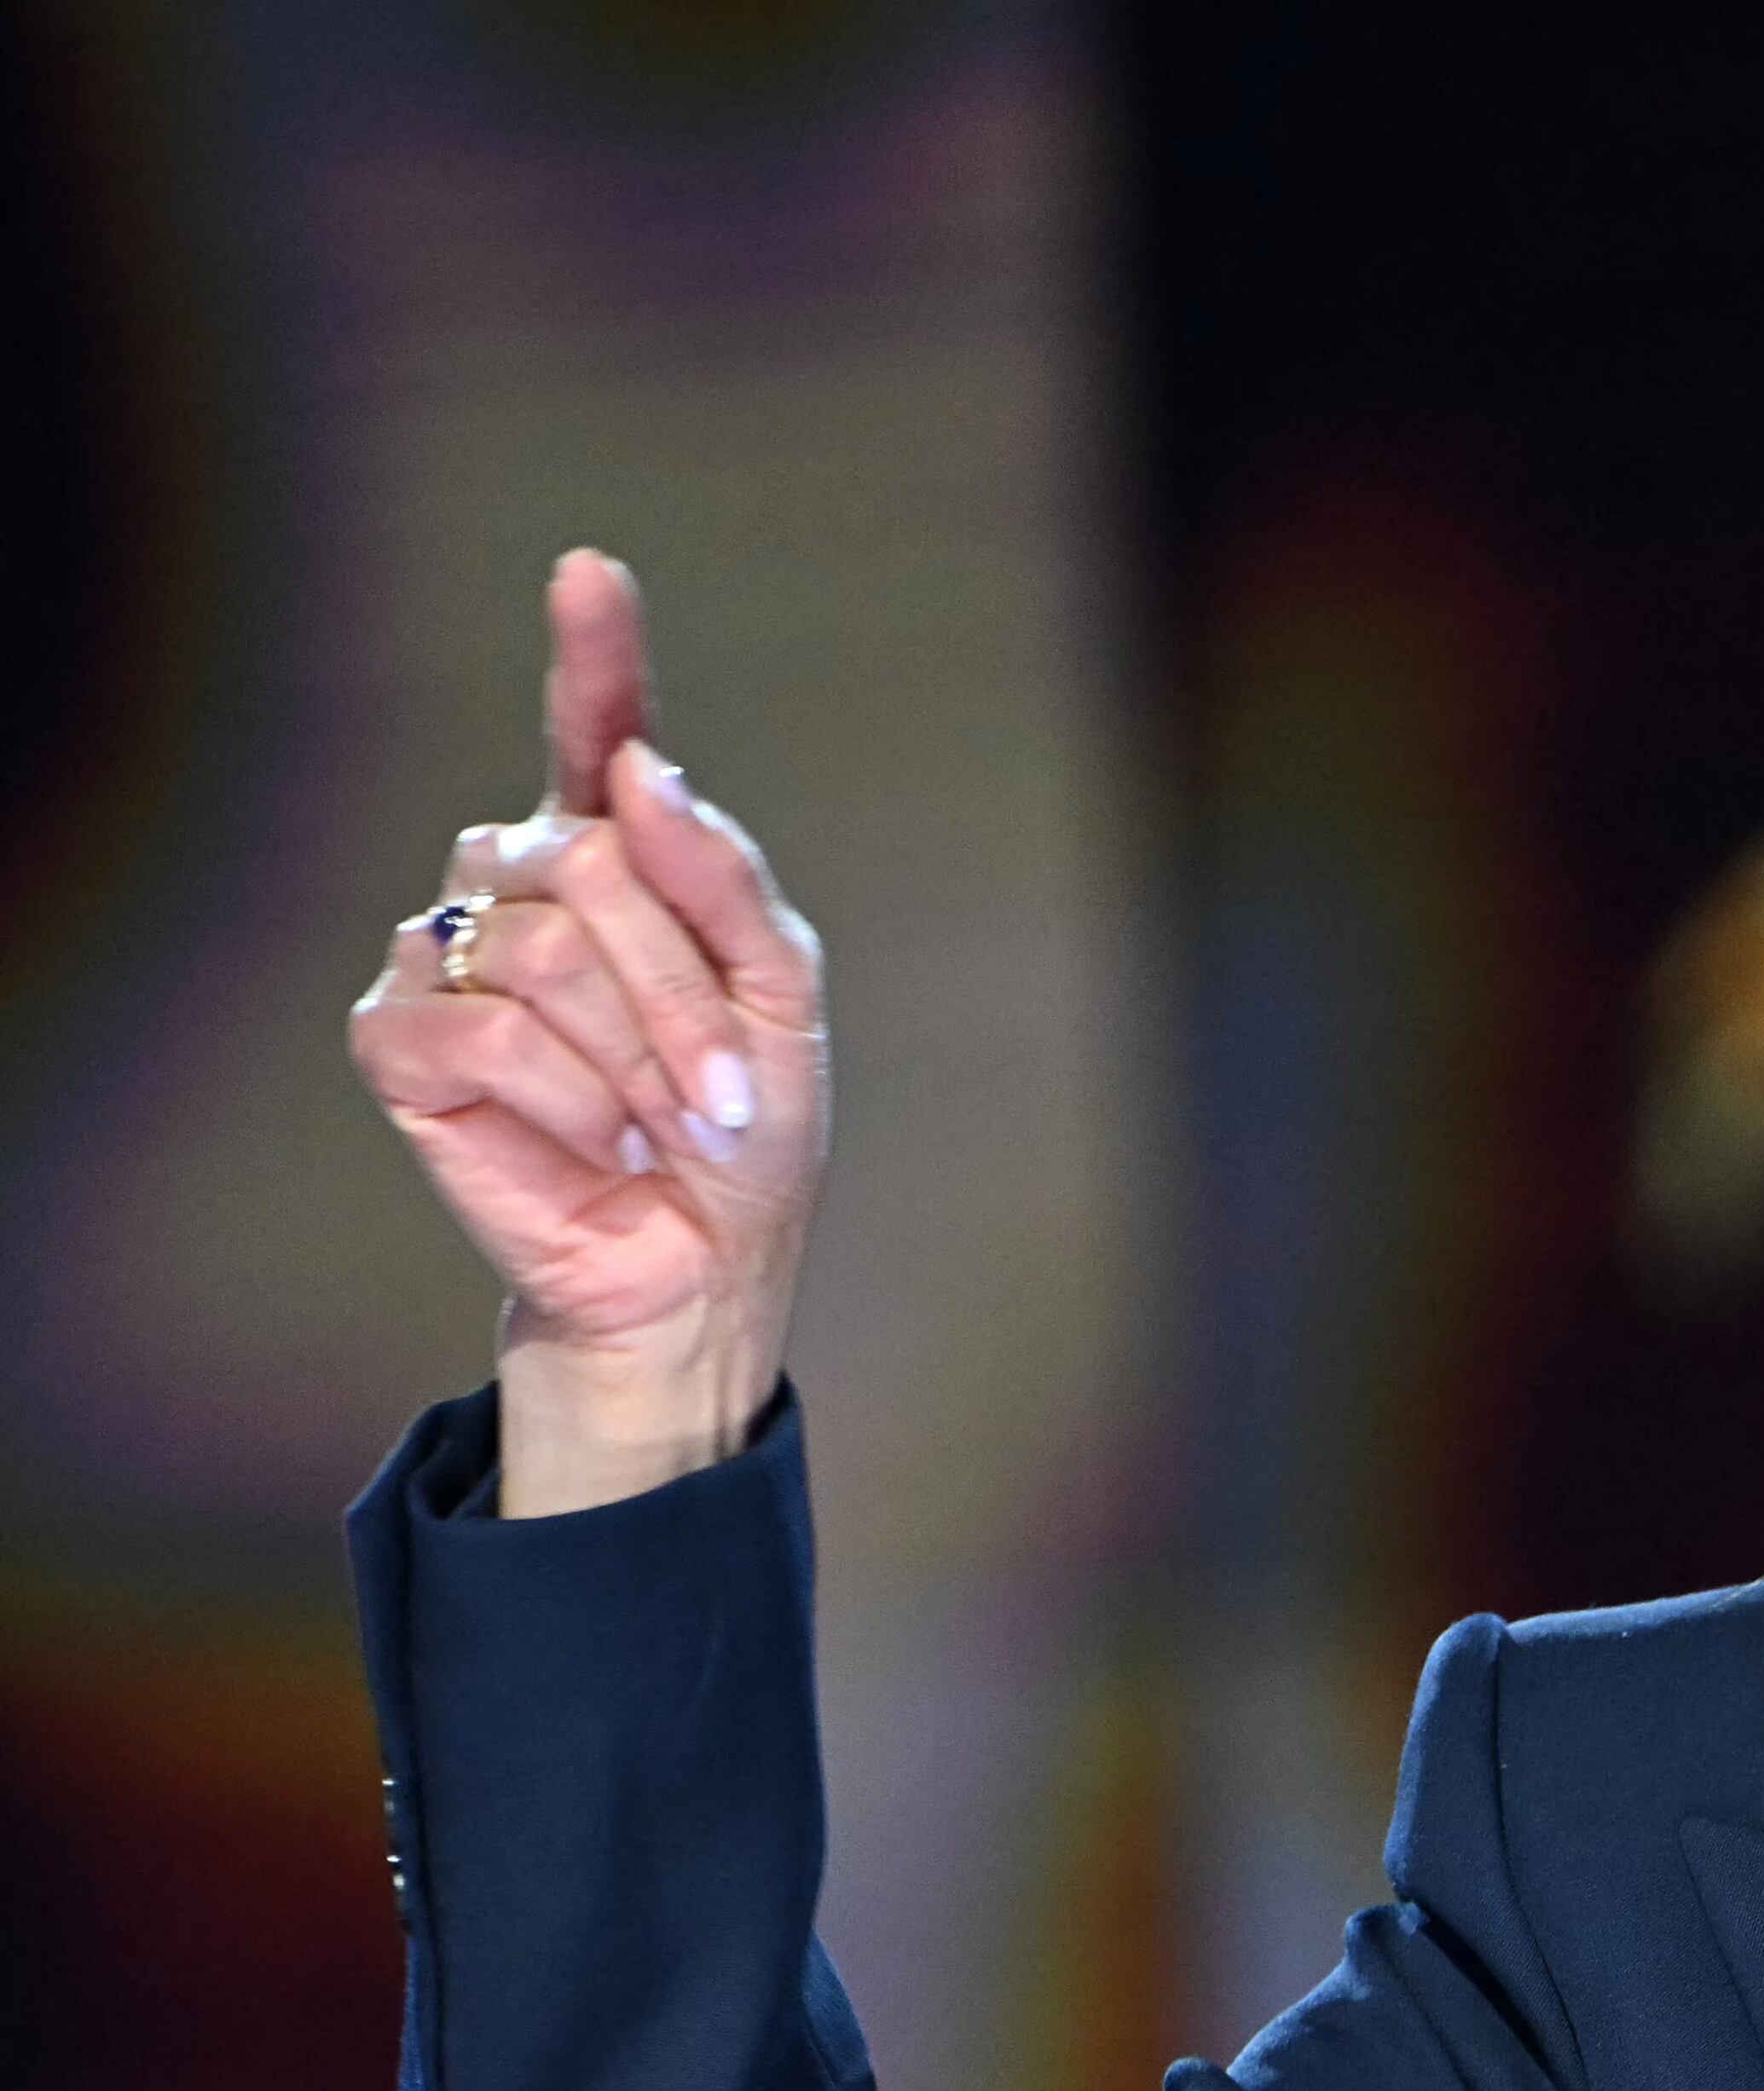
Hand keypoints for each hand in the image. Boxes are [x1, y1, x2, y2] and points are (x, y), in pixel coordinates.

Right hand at [349, 551, 829, 1515]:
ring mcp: (451, 951)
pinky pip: (484, 1029)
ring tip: (661, 1128)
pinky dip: (566, 1099)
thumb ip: (727, 883)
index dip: (592, 656)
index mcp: (625, 860)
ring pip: (543, 947)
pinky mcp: (399, 1037)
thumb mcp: (781, 1002)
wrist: (693, 1260)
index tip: (589, 575)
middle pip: (594, 863)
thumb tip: (645, 776)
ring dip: (635, 1059)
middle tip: (720, 1093)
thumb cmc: (740, 1131)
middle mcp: (525, 884)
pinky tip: (595, 1144)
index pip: (597, 734)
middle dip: (681, 993)